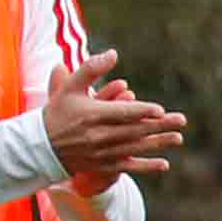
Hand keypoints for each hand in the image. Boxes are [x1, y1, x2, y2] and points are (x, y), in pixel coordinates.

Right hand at [43, 51, 185, 193]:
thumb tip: (114, 53)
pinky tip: (164, 164)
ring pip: (134, 148)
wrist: (40, 146)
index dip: (142, 112)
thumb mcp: (70, 87)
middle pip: (134, 130)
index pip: (122, 113)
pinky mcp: (102, 165)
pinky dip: (146, 166)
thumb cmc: (58, 112)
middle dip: (159, 125)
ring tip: (178, 138)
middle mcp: (98, 135)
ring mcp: (101, 152)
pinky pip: (127, 166)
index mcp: (92, 115)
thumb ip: (91, 69)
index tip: (161, 110)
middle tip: (181, 120)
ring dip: (158, 143)